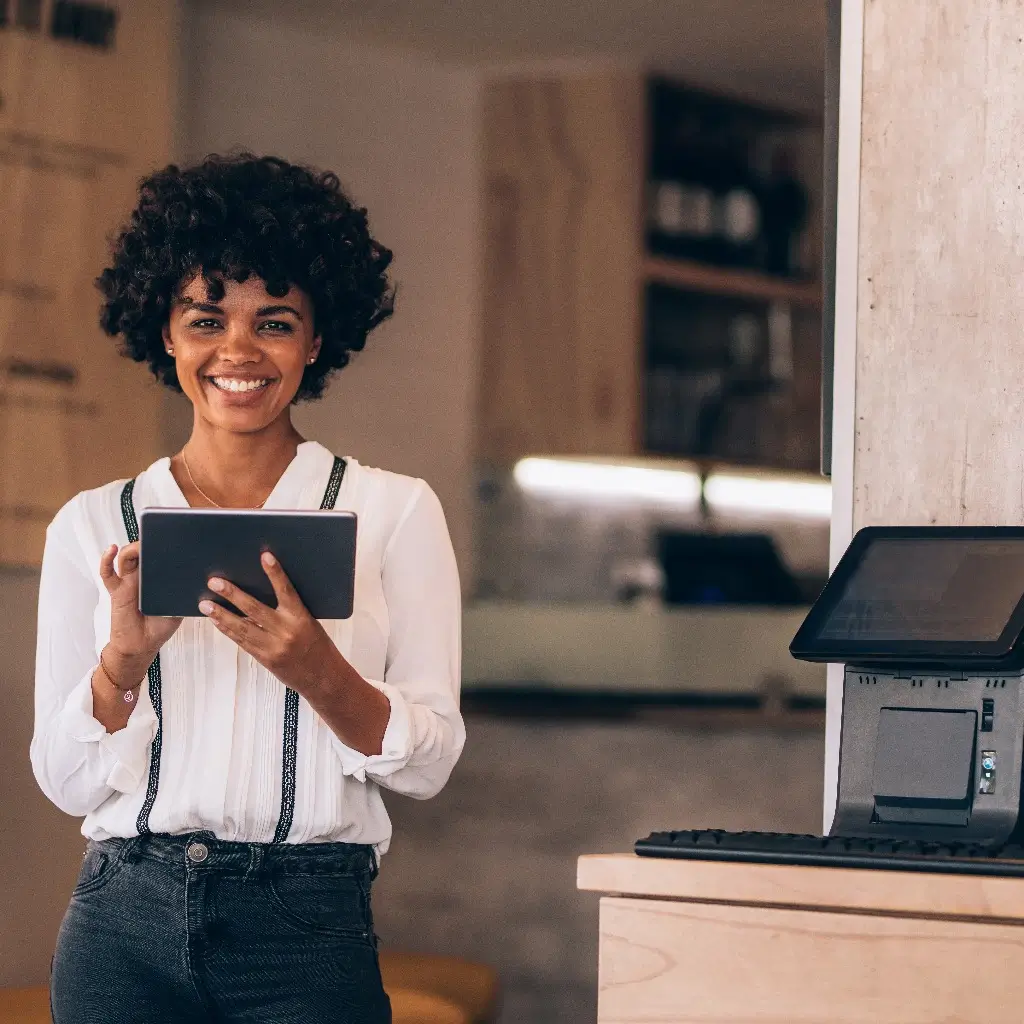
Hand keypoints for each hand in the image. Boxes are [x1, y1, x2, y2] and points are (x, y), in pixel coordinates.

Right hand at [100, 542, 182, 665]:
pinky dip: (107, 560)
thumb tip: (195, 578)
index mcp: (160, 575)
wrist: (142, 644)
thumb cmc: (161, 624)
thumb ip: (184, 592)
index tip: (177, 532)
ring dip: (133, 547)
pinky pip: (108, 573)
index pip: (162, 553)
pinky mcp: (117, 590)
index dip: (167, 542)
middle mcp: (144, 574)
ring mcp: (129, 580)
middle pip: (144, 550)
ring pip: (127, 557)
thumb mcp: (179, 606)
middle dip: (150, 540)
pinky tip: (111, 550)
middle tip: (159, 534)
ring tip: (141, 545)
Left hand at [199, 552, 335, 693]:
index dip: (275, 573)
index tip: (265, 556)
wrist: (322, 677)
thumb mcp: (309, 623)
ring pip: (242, 627)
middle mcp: (286, 631)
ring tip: (205, 604)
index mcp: (301, 618)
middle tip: (215, 582)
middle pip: (254, 609)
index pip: (286, 591)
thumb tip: (262, 593)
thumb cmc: (317, 646)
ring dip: (221, 614)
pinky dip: (227, 629)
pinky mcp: (265, 659)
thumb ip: (290, 610)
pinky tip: (216, 621)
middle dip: (232, 594)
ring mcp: (273, 646)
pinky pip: (242, 641)